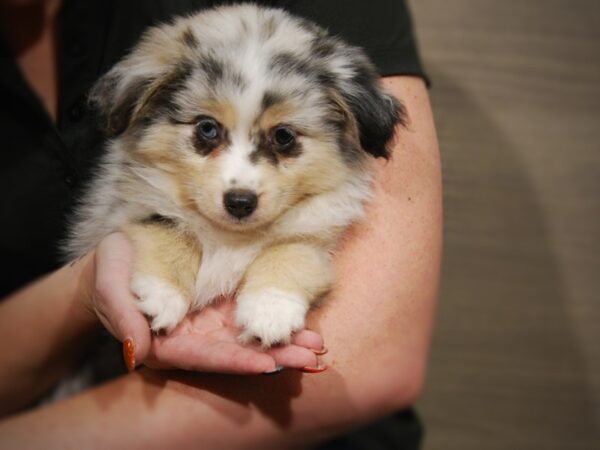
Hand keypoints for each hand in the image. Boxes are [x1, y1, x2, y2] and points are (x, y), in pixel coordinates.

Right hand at [89, 233, 324, 373]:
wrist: (119, 259)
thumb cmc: (111, 272)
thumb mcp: (111, 288)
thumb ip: (122, 318)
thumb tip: (136, 353)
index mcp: (167, 344)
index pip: (204, 357)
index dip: (235, 362)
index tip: (268, 365)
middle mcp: (193, 338)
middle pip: (235, 353)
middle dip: (273, 356)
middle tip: (310, 357)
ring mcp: (208, 322)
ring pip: (248, 336)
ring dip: (282, 342)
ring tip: (315, 343)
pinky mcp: (218, 304)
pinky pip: (248, 314)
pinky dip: (272, 317)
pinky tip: (297, 320)